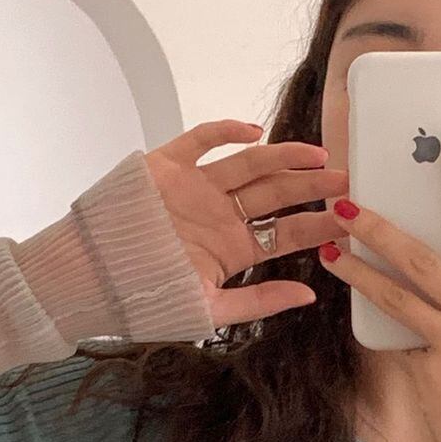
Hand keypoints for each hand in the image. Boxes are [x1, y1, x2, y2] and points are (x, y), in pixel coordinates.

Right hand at [145, 120, 350, 324]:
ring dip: (284, 157)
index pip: (288, 232)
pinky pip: (201, 141)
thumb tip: (310, 297)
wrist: (88, 280)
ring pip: (249, 164)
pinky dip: (226, 131)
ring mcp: (196, 188)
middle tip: (348, 179)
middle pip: (277, 194)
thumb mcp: (208, 311)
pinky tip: (255, 131)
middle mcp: (220, 215)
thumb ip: (259, 303)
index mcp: (234, 249)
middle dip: (313, 186)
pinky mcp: (167, 167)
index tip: (352, 217)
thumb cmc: (143, 300)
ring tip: (318, 156)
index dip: (320, 224)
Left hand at [320, 138, 440, 441]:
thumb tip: (421, 267)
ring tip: (330, 247)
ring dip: (357, 266)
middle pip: (426, 254)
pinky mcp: (435, 366)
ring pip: (397, 290)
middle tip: (348, 202)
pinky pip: (393, 332)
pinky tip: (348, 296)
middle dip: (382, 224)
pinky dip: (371, 314)